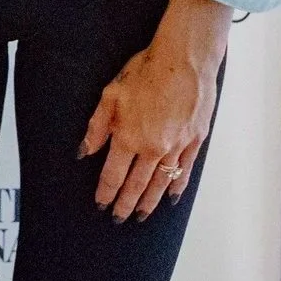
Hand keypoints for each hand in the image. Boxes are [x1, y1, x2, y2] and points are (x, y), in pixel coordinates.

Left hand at [77, 0, 229, 222]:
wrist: (185, 61)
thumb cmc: (146, 72)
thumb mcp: (110, 94)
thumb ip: (97, 127)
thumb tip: (85, 151)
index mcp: (129, 137)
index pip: (113, 174)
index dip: (106, 192)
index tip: (101, 204)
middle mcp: (153, 148)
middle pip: (136, 185)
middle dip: (126, 204)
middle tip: (119, 218)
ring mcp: (177, 147)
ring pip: (161, 184)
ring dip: (149, 202)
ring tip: (141, 215)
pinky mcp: (195, 142)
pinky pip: (185, 172)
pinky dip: (176, 187)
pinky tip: (171, 198)